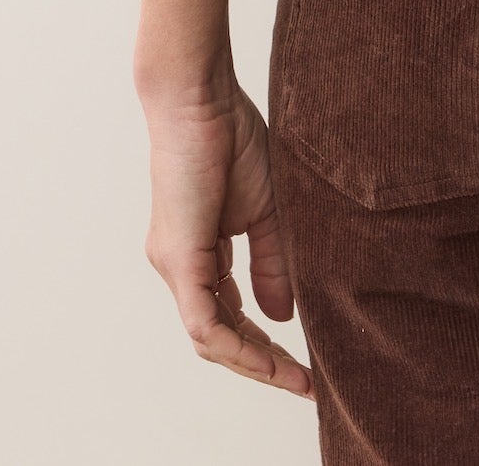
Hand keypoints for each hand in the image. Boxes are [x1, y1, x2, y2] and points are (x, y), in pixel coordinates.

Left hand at [143, 85, 313, 400]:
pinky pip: (205, 323)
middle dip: (262, 363)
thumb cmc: (230, 136)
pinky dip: (237, 345)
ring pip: (210, 338)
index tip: (303, 364)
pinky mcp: (179, 259)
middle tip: (302, 383)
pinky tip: (270, 356)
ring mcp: (175, 266)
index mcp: (201, 251)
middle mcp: (180, 266)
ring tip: (293, 377)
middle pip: (219, 336)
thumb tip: (281, 316)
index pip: (230, 314)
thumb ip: (271, 262)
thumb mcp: (265, 209)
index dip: (266, 343)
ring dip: (254, 363)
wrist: (199, 96)